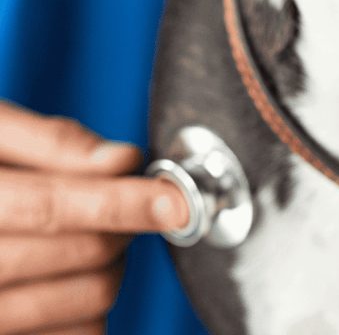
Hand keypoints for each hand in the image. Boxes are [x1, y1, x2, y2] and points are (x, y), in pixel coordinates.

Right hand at [0, 102, 187, 334]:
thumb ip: (49, 142)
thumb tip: (120, 159)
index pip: (52, 207)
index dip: (121, 202)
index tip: (174, 200)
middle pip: (81, 254)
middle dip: (124, 225)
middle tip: (126, 203)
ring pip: (86, 302)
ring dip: (114, 266)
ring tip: (96, 237)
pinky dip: (91, 310)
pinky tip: (74, 277)